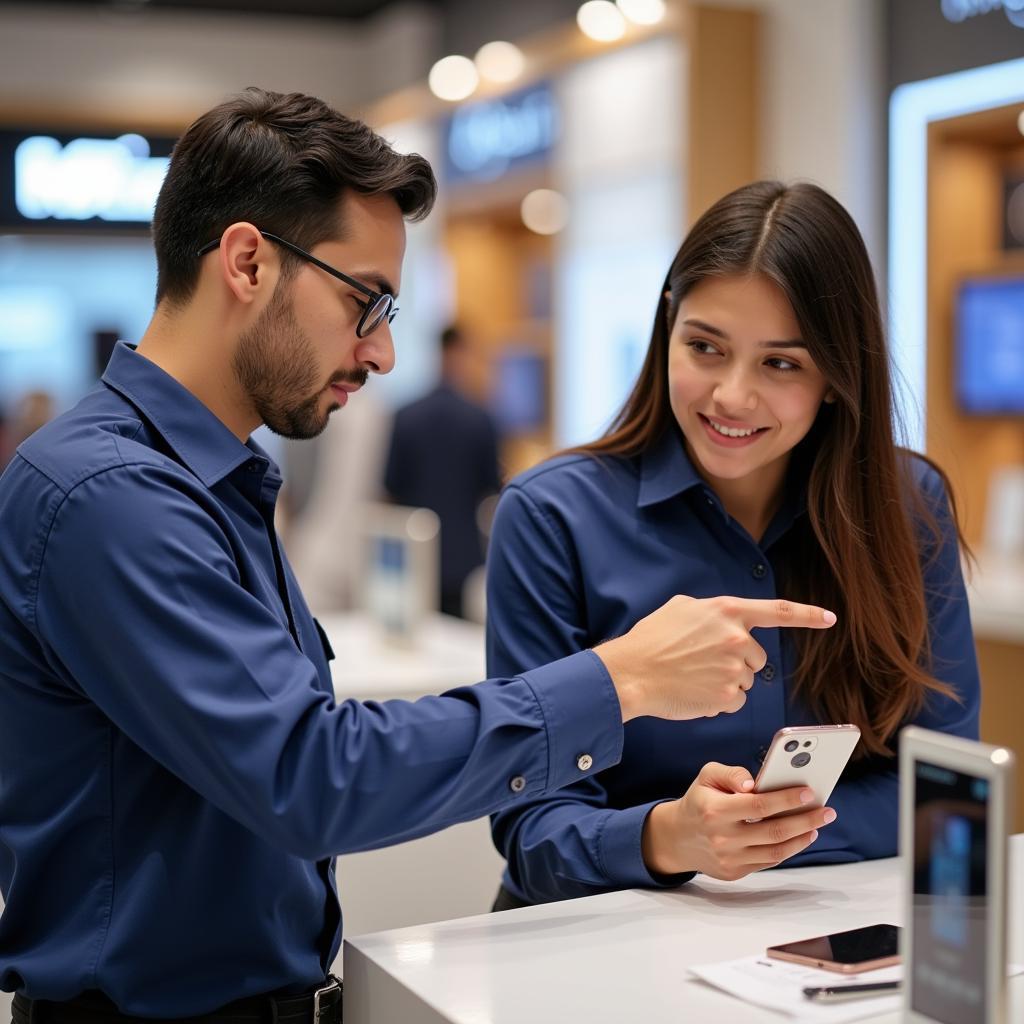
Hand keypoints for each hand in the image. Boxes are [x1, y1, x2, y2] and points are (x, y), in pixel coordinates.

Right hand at [594, 595, 835, 721]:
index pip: (779, 611)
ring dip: (727, 682)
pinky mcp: (728, 697)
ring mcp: (734, 669)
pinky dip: (720, 701)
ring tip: (694, 677)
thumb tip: (724, 621)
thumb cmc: (651, 639)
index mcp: (727, 611)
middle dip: (738, 661)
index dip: (808, 615)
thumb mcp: (681, 608)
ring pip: (746, 680)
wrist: (632, 673)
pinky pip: (736, 701)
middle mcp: (737, 638)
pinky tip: (696, 692)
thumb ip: (711, 612)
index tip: (830, 618)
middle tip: (703, 662)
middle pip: (757, 657)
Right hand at [641, 762, 837, 879]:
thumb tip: (756, 784)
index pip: (759, 805)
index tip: (808, 792)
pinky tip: (800, 837)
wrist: (677, 838)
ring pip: (776, 851)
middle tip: (827, 811)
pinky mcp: (735, 872)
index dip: (786, 799)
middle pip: (774, 831)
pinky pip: (769, 861)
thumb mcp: (707, 776)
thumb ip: (732, 773)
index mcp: (715, 810)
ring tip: (818, 824)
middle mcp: (723, 837)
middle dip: (806, 820)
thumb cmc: (699, 801)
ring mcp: (730, 858)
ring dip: (802, 837)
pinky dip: (788, 849)